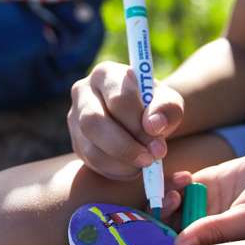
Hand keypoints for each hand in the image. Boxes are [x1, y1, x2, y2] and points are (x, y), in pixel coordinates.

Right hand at [67, 61, 184, 180]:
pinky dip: (114, 170)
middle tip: (149, 160)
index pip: (118, 99)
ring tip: (144, 164)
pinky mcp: (76, 141)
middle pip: (93, 121)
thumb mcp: (169, 103)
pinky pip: (90, 162)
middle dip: (124, 146)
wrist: (141, 118)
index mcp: (106, 74)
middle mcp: (83, 91)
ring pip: (89, 146)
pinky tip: (133, 167)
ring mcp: (75, 118)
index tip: (159, 144)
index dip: (138, 124)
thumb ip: (167, 109)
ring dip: (120, 162)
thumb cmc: (155, 107)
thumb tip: (154, 126)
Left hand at [169, 149, 244, 244]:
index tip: (156, 229)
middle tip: (168, 203)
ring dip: (167, 197)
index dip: (165, 240)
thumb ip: (216, 230)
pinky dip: (177, 180)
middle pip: (173, 225)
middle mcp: (212, 227)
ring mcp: (211, 203)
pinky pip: (185, 183)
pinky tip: (184, 178)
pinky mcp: (214, 181)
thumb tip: (179, 244)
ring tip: (175, 192)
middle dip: (162, 217)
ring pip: (175, 203)